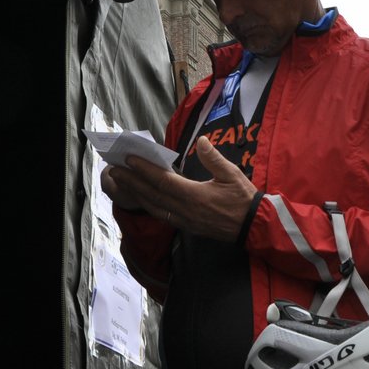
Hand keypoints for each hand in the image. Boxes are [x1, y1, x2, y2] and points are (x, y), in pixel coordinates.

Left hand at [101, 137, 256, 241]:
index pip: (163, 181)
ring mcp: (184, 220)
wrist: (254, 227)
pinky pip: (161, 215)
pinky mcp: (187, 226)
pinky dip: (147, 205)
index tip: (129, 159)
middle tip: (114, 170)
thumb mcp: (232, 174)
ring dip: (136, 194)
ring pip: (153, 207)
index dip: (144, 170)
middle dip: (131, 182)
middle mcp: (185, 210)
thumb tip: (201, 141)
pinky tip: (141, 197)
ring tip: (122, 182)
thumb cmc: (244, 199)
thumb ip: (214, 158)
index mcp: (195, 196)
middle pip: (152, 195)